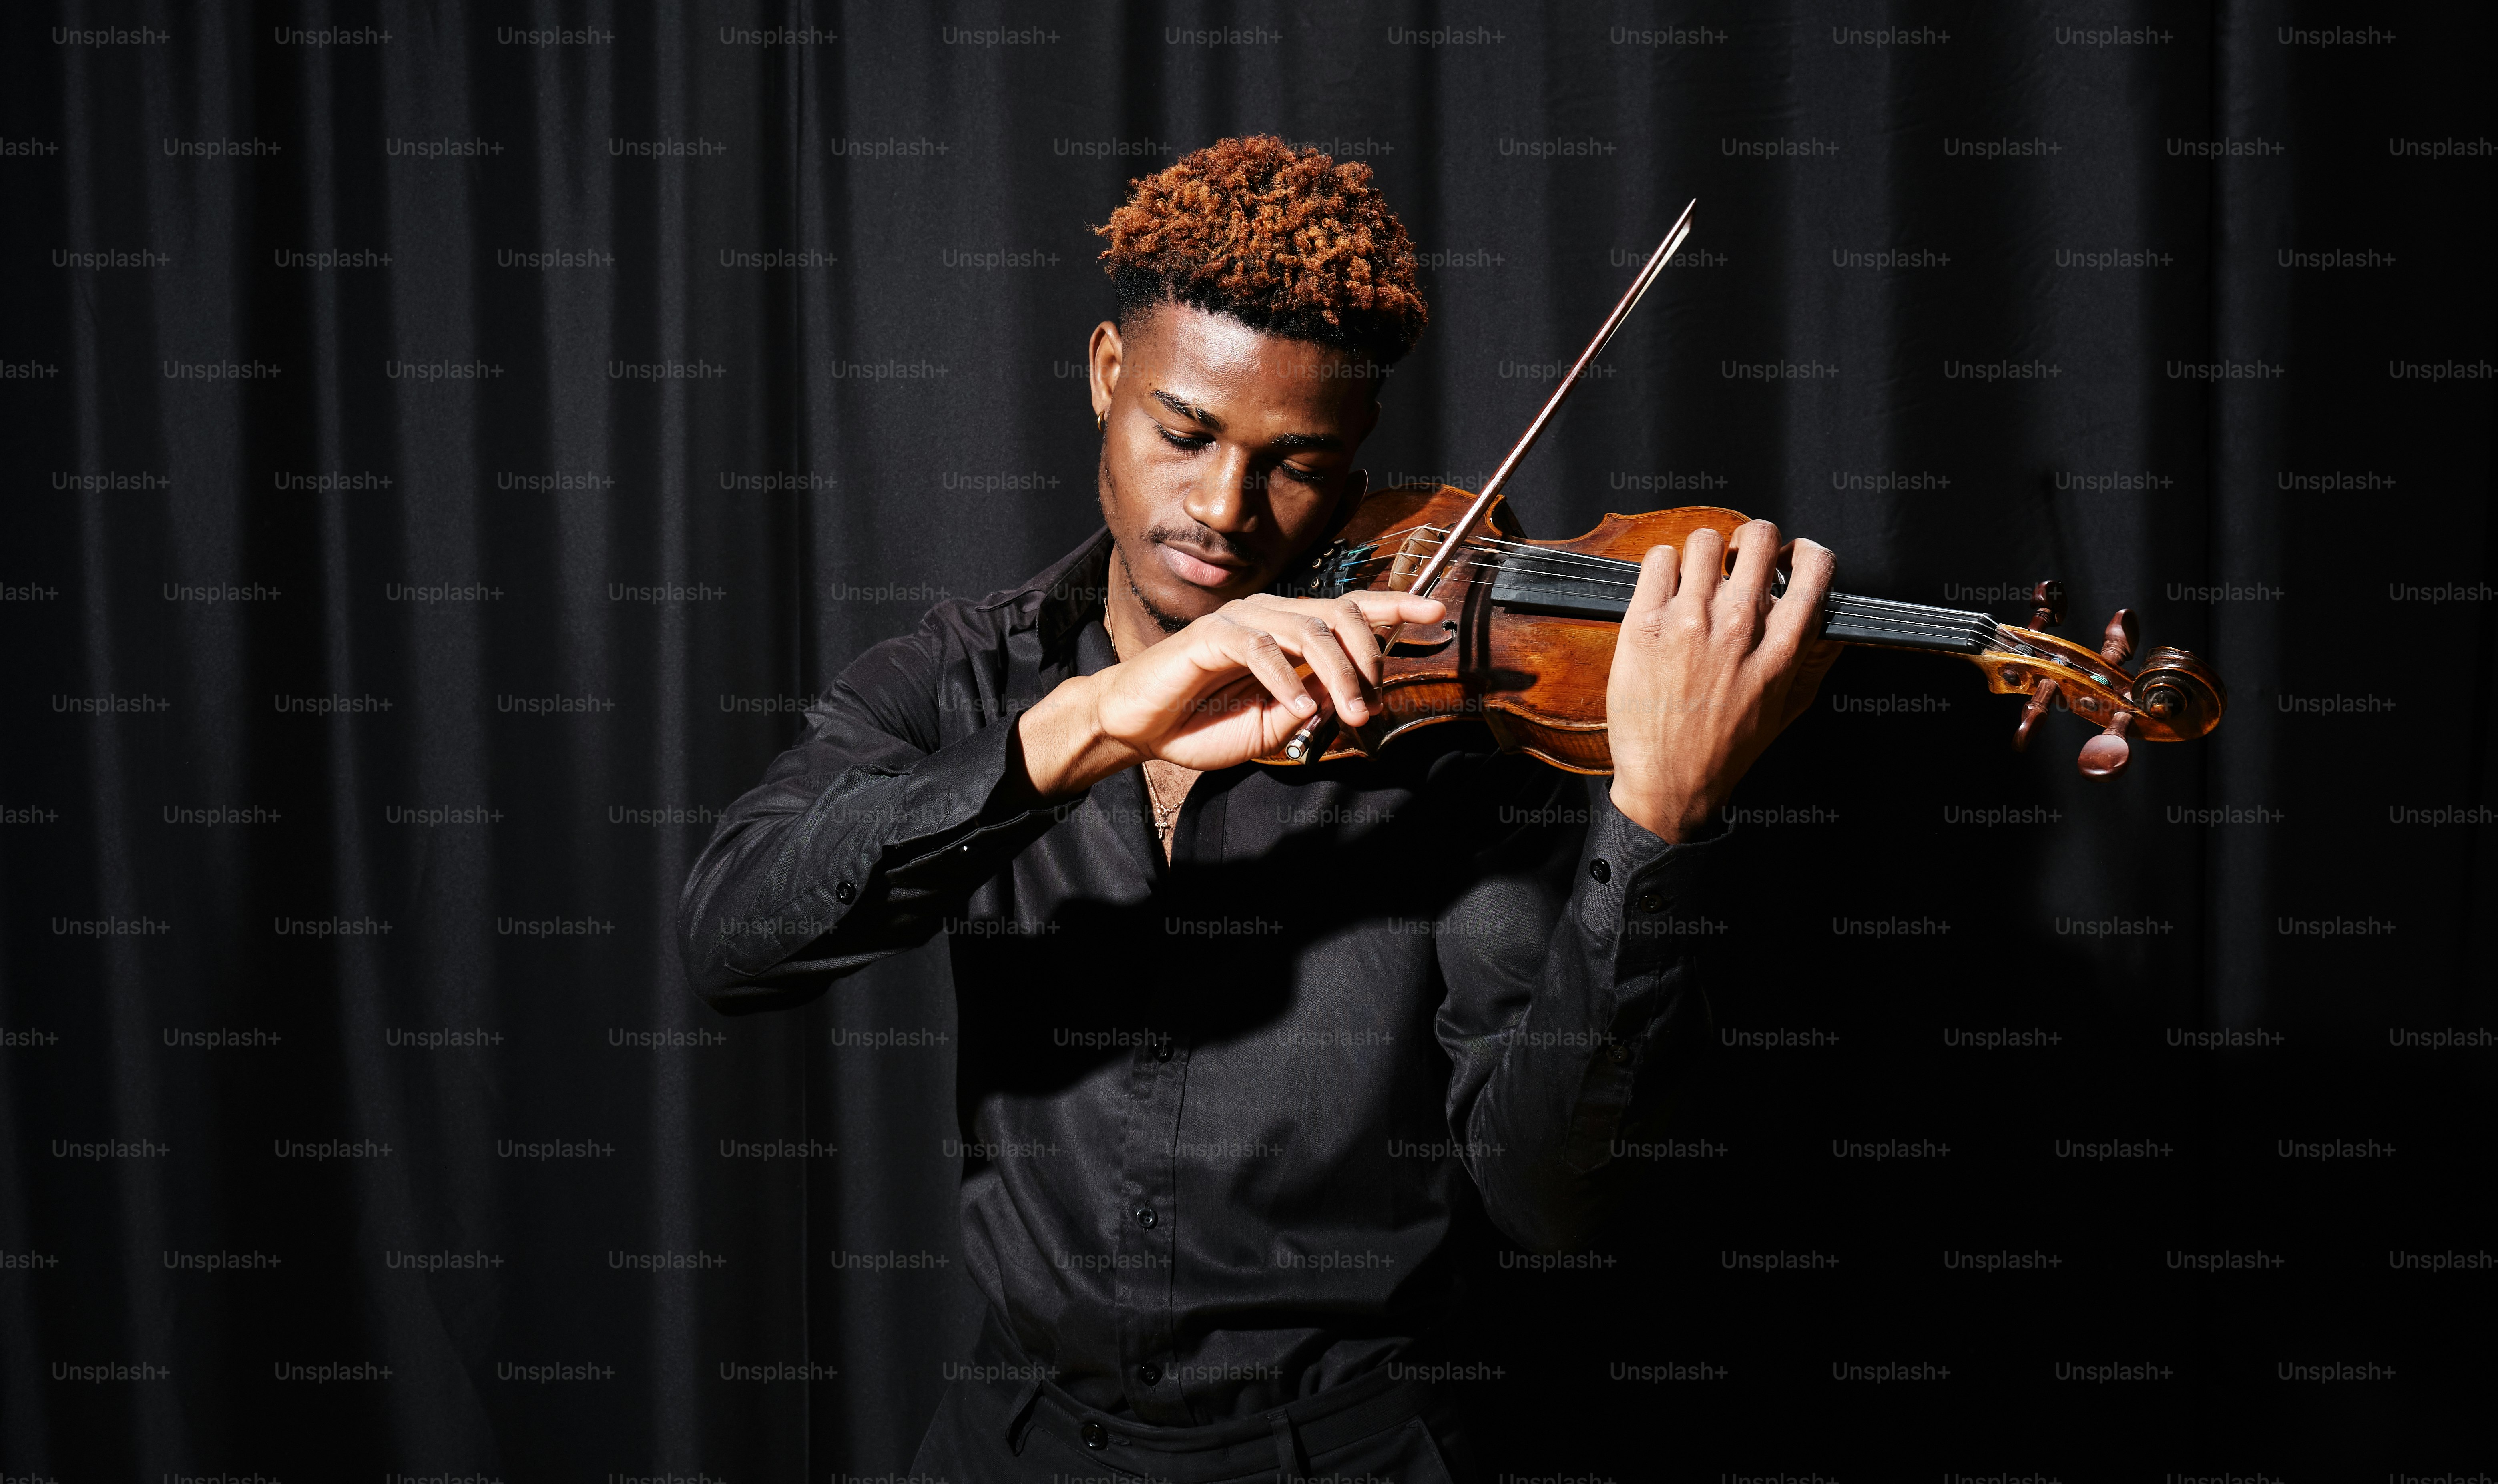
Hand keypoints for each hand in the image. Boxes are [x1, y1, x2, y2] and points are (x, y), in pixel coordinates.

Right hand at [1015, 590, 1445, 798]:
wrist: (1140, 727)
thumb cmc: (1204, 723)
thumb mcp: (1274, 725)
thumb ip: (1313, 705)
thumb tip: (1346, 696)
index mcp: (1290, 631)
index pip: (1351, 609)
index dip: (1395, 607)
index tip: (1435, 612)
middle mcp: (1271, 615)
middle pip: (1341, 615)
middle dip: (1369, 660)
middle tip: (1372, 708)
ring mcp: (1241, 621)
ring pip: (1308, 630)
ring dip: (1338, 675)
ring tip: (1349, 715)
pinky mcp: (1212, 636)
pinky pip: (1261, 649)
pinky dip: (1286, 680)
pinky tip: (1296, 709)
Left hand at [1605, 521, 1842, 842]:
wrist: (1669, 783)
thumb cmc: (1725, 751)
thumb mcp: (1788, 709)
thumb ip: (1815, 661)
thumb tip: (1832, 624)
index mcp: (1780, 648)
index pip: (1814, 569)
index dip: (1804, 553)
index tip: (1790, 558)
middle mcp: (1739, 628)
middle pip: (1759, 538)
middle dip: (1751, 541)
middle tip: (1737, 561)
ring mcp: (1690, 622)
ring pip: (1705, 540)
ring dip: (1703, 553)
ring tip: (1696, 578)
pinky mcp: (1645, 624)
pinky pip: (1659, 559)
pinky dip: (1663, 565)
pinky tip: (1665, 589)